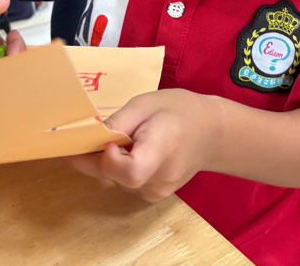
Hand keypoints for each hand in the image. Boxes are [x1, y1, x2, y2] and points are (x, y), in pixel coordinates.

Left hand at [65, 89, 222, 202]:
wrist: (212, 132)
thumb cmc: (180, 111)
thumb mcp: (145, 104)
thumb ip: (117, 123)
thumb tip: (86, 138)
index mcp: (163, 150)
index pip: (131, 171)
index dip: (110, 159)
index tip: (109, 139)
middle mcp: (161, 178)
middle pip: (116, 176)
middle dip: (99, 156)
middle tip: (102, 133)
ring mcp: (159, 191)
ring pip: (116, 181)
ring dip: (110, 162)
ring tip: (129, 138)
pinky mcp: (154, 195)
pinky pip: (125, 184)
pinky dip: (120, 168)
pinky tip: (133, 151)